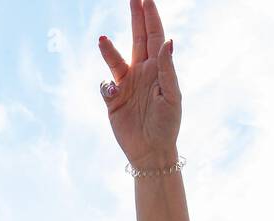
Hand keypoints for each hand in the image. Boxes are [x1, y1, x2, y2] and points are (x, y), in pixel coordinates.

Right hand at [98, 0, 181, 168]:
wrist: (152, 152)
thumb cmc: (167, 125)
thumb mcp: (172, 97)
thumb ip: (168, 69)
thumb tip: (168, 42)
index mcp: (158, 69)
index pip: (154, 36)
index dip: (150, 16)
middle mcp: (142, 71)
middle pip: (137, 38)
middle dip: (135, 17)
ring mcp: (126, 84)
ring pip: (115, 59)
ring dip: (108, 50)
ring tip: (102, 40)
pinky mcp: (113, 100)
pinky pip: (106, 86)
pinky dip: (107, 87)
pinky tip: (114, 93)